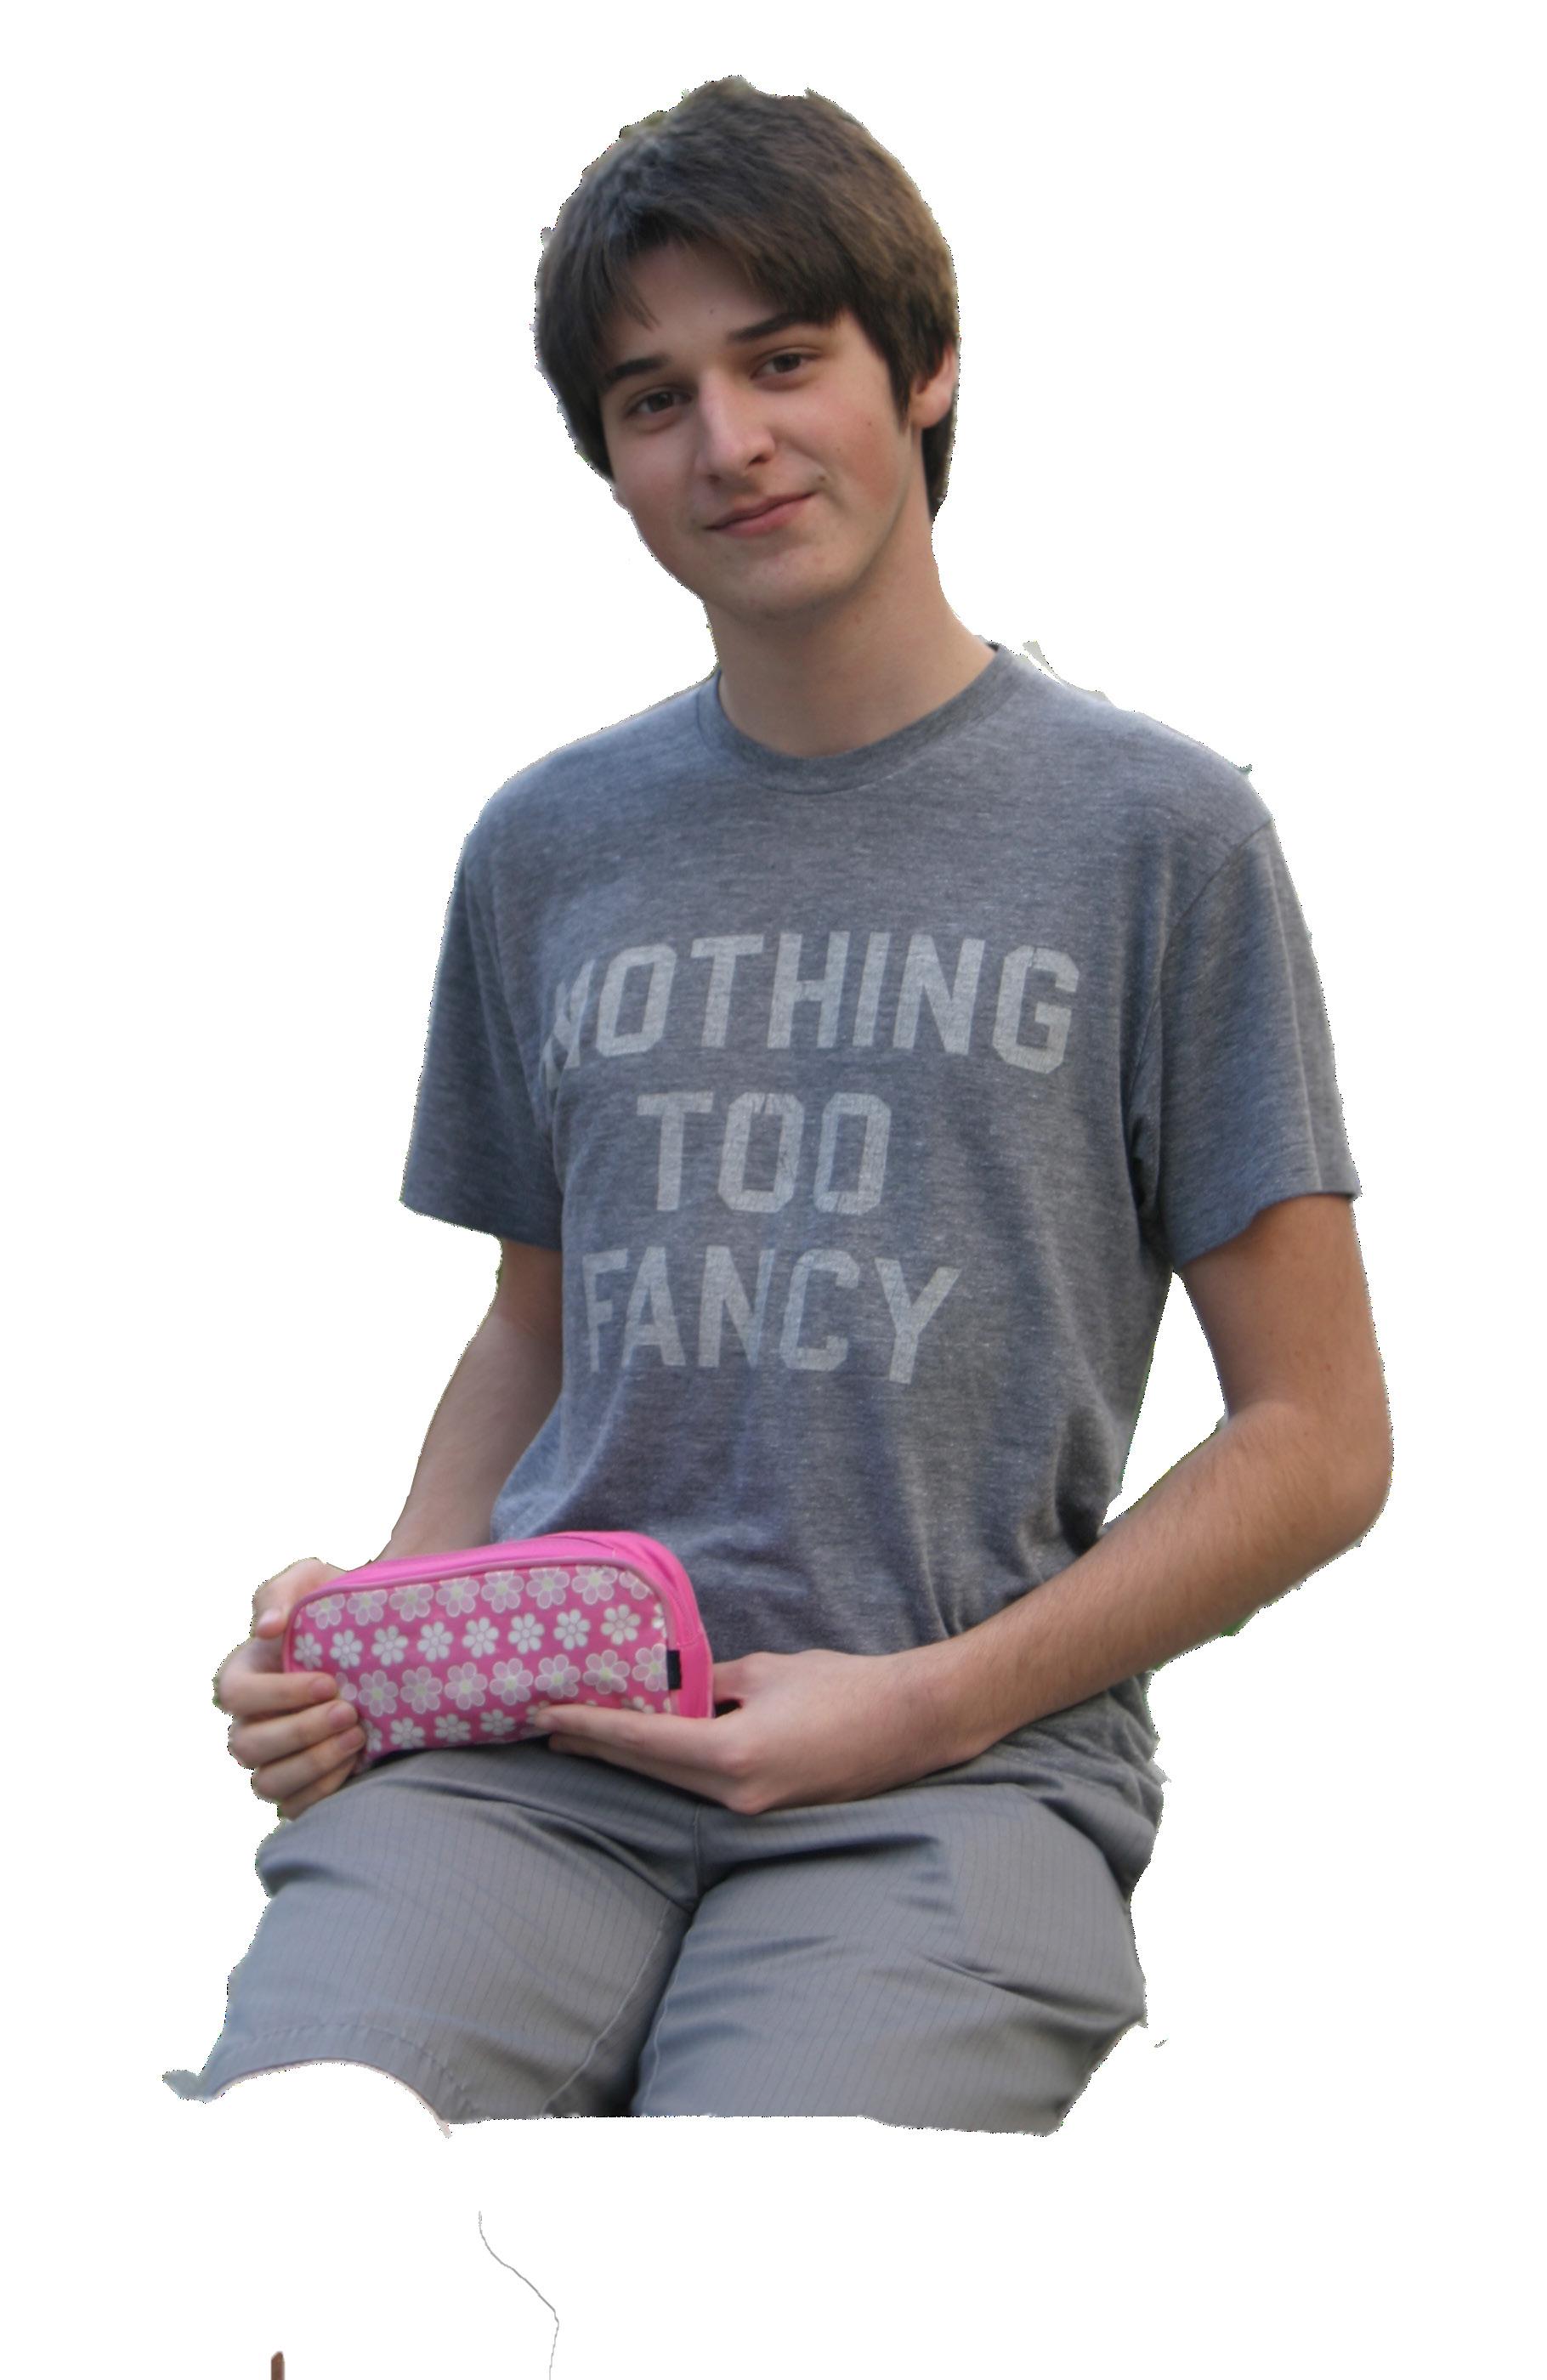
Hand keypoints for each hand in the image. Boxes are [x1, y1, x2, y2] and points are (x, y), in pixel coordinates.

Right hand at [215, 1557, 365, 1819]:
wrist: (379, 1642)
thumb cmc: (335, 1608)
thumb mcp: (311, 1581)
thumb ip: (282, 1592)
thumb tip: (267, 1626)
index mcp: (241, 1675)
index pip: (236, 1695)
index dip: (278, 1694)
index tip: (328, 1681)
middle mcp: (247, 1722)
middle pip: (247, 1745)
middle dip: (300, 1732)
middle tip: (350, 1712)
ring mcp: (270, 1759)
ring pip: (267, 1783)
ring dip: (312, 1764)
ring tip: (358, 1738)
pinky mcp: (298, 1785)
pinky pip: (293, 1807)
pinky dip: (322, 1791)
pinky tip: (357, 1765)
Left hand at [526, 1645, 970, 1814]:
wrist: (911, 1724)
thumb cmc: (844, 1687)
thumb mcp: (766, 1671)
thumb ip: (711, 1685)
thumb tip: (672, 1690)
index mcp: (732, 1755)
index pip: (642, 1740)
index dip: (589, 1726)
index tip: (546, 1715)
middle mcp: (735, 1795)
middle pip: (647, 1770)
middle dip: (596, 1747)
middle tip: (547, 1729)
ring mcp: (751, 1810)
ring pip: (671, 1783)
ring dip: (629, 1759)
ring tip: (584, 1738)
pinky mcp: (765, 1809)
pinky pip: (702, 1787)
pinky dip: (669, 1767)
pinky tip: (649, 1749)